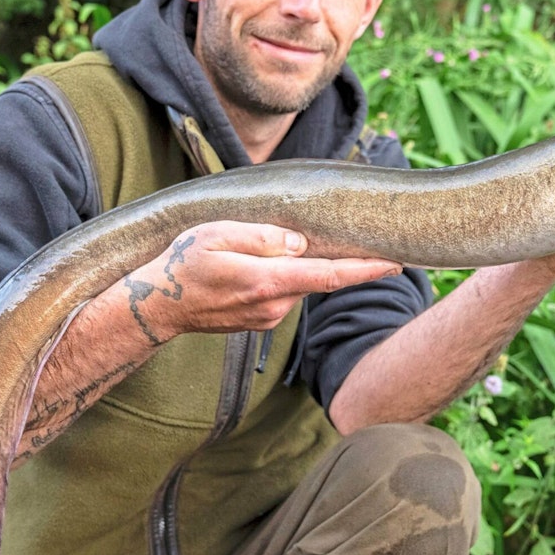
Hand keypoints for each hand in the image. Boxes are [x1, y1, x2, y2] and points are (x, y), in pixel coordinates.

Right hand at [125, 220, 402, 337]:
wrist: (158, 307)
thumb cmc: (182, 265)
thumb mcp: (216, 235)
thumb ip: (262, 237)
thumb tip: (299, 243)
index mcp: (267, 282)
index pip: (329, 276)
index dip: (365, 269)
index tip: (396, 263)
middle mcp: (274, 305)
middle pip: (316, 276)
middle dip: (326, 256)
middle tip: (327, 233)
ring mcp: (268, 317)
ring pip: (297, 283)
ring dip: (292, 265)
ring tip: (252, 250)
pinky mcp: (262, 321)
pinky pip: (282, 292)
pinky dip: (279, 277)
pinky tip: (249, 268)